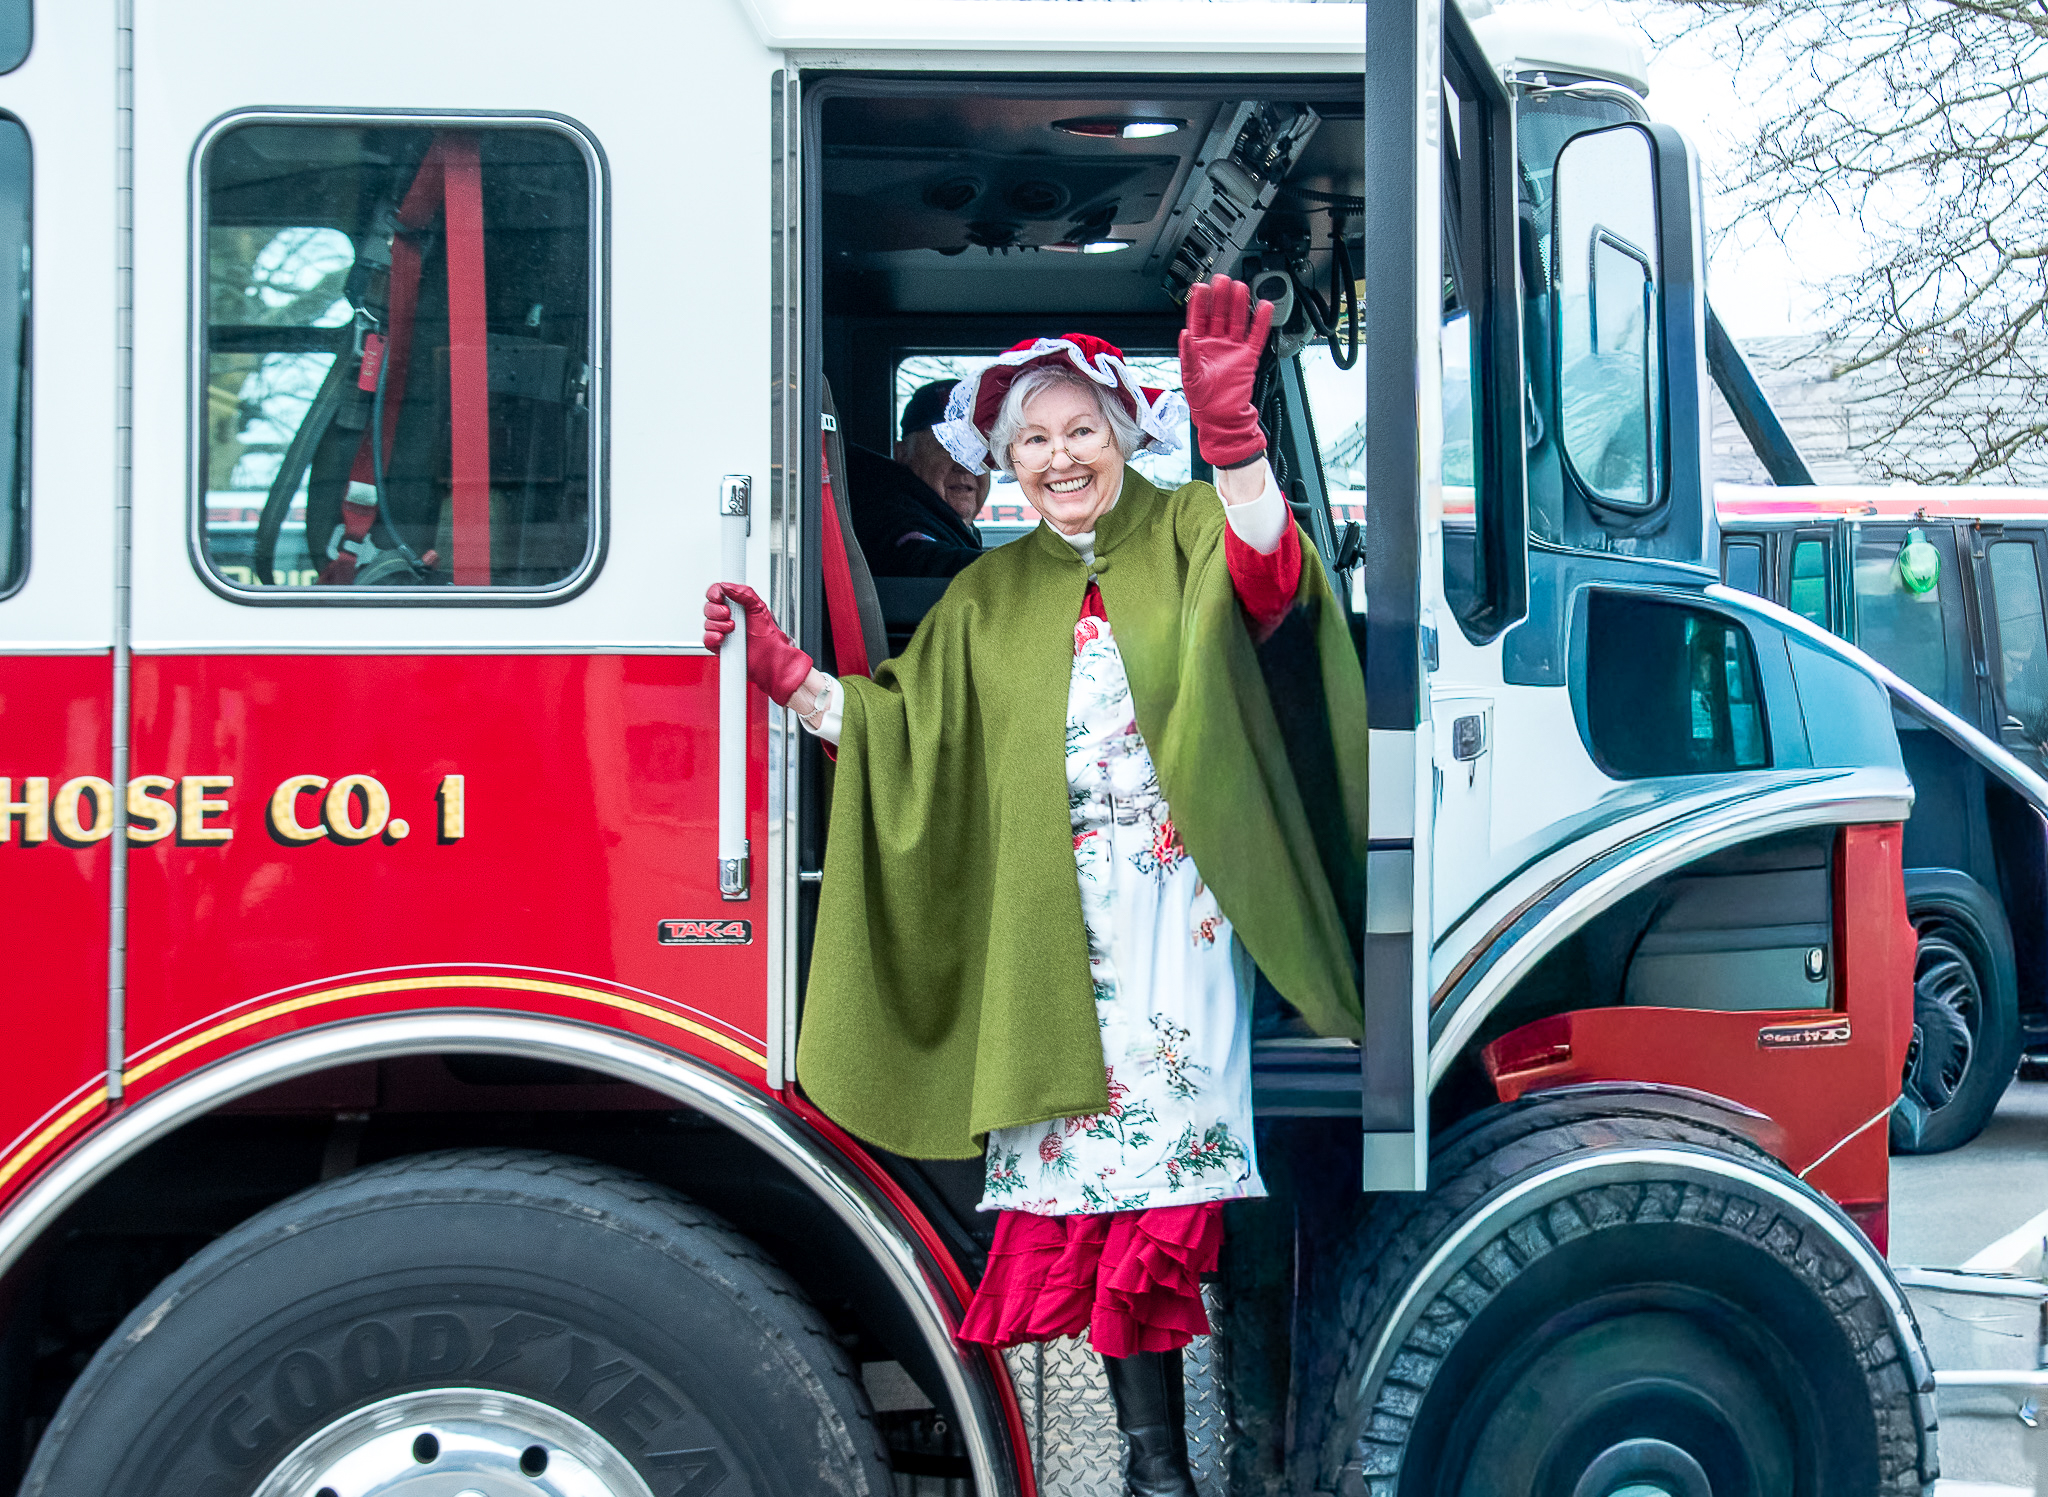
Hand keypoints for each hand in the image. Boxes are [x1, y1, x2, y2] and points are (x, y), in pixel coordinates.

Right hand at [703, 582, 814, 705]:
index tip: (720, 597)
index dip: (714, 593)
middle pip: (708, 608)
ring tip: (733, 629)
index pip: (716, 594)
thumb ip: (744, 593)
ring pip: (707, 623)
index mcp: (735, 606)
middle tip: (729, 615)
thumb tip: (726, 586)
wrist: (770, 658)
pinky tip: (724, 638)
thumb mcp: (759, 607)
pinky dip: (713, 637)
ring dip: (719, 625)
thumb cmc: (768, 636)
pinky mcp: (718, 646)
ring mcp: (722, 632)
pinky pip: (706, 639)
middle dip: (717, 611)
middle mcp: (727, 618)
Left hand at [1178, 273, 1273, 469]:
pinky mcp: (1247, 357)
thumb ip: (1188, 354)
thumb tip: (1184, 334)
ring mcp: (1232, 349)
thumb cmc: (1202, 401)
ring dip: (1239, 304)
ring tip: (1241, 287)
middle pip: (1219, 314)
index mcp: (1198, 347)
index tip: (1201, 287)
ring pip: (1237, 320)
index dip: (1200, 303)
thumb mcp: (1190, 377)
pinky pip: (1256, 335)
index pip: (1198, 318)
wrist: (1221, 418)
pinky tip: (1264, 307)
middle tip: (1223, 280)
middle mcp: (1216, 344)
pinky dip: (1261, 322)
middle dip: (1221, 297)